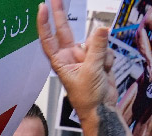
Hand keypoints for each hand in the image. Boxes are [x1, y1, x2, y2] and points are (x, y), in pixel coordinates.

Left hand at [37, 0, 116, 119]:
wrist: (101, 108)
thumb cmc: (88, 97)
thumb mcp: (91, 71)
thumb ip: (97, 49)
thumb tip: (101, 29)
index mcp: (61, 61)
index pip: (49, 39)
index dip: (45, 23)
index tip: (42, 7)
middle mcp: (70, 55)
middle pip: (66, 31)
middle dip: (61, 14)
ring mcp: (85, 56)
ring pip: (96, 42)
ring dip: (102, 55)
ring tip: (100, 72)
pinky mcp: (98, 58)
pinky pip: (107, 50)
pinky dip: (109, 60)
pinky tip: (106, 72)